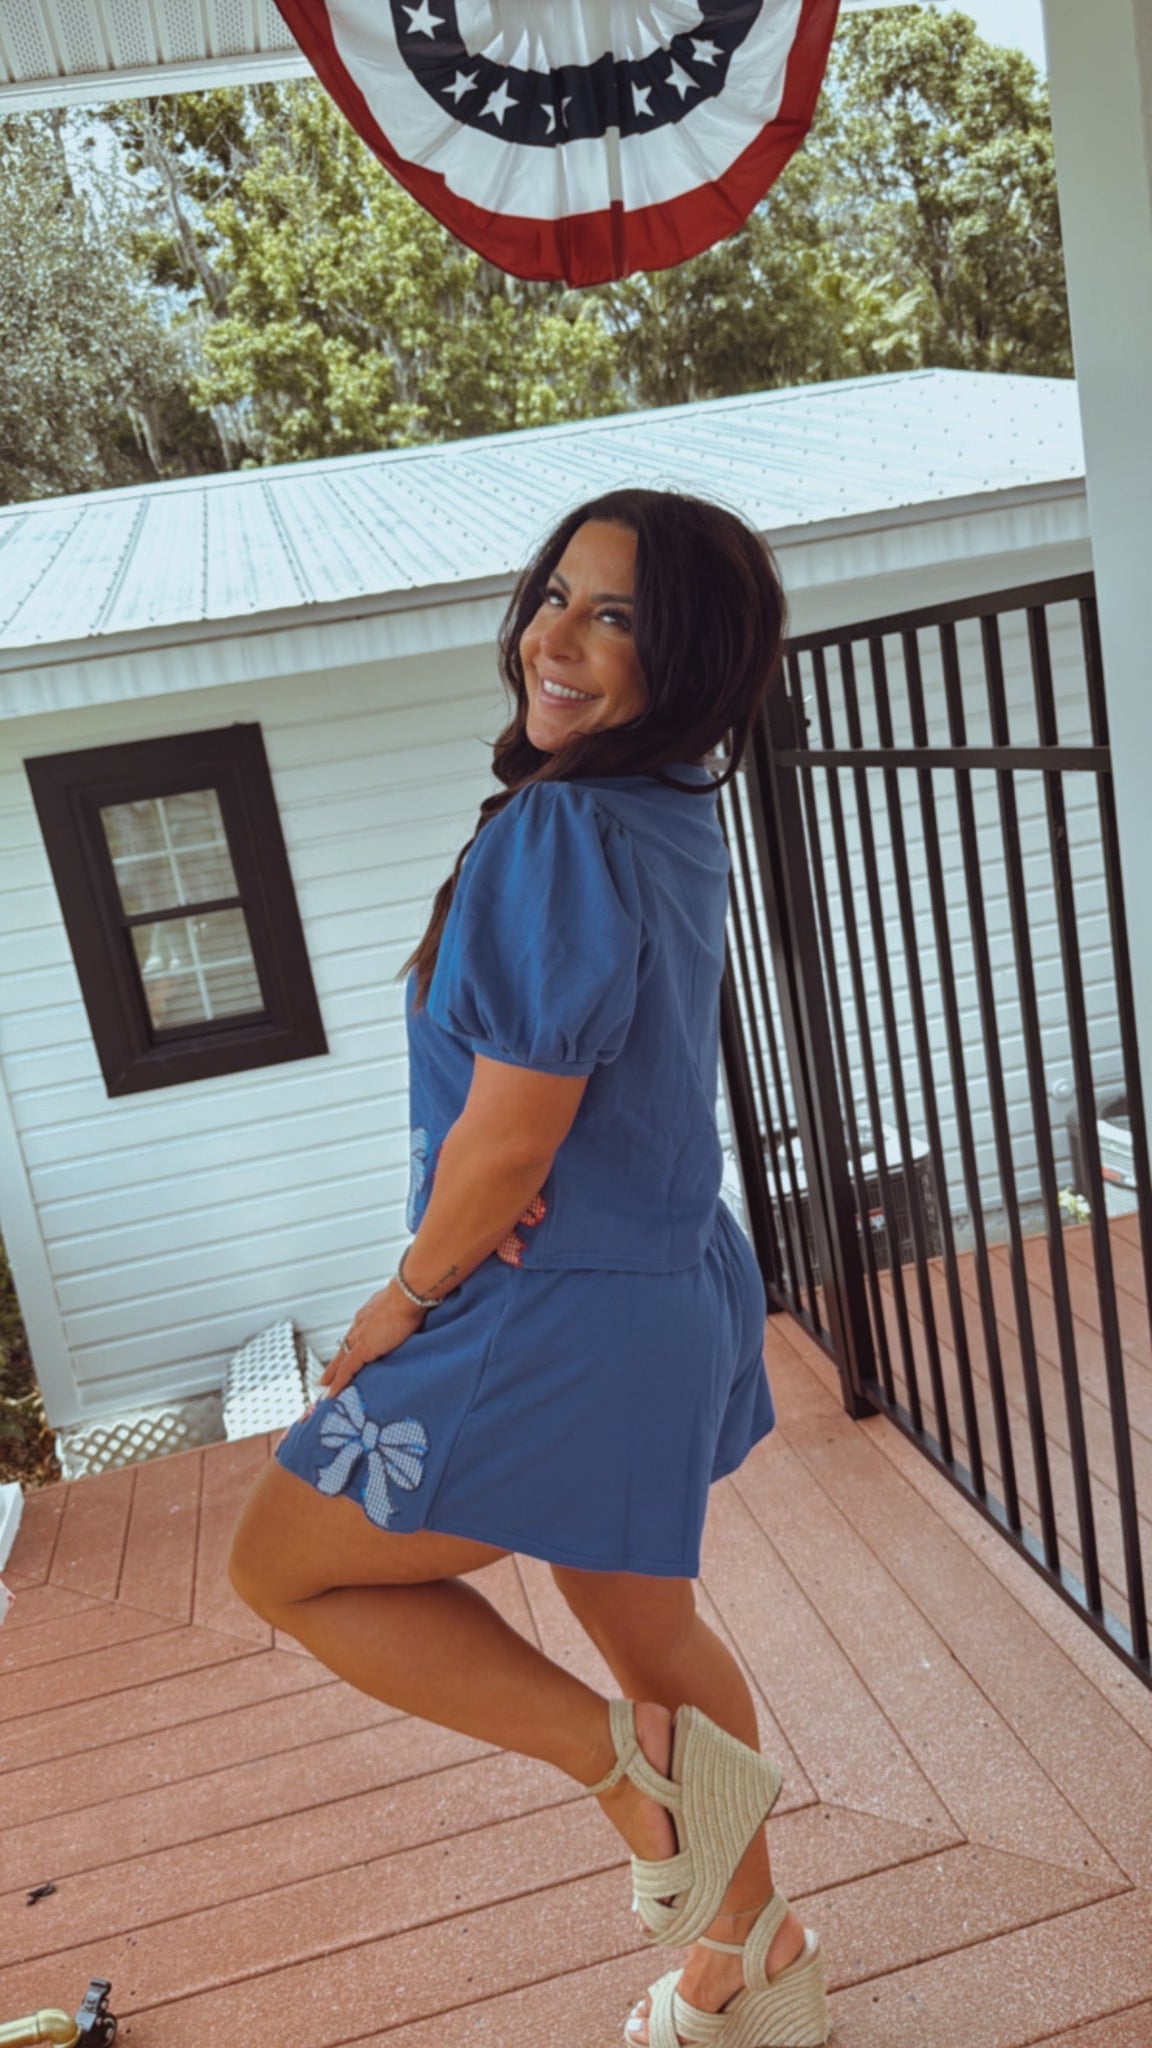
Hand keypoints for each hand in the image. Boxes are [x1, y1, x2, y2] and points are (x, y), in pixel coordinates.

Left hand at [319, 1282, 426, 1398]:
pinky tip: (331, 1393)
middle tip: (326, 1376)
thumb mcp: (405, 1306)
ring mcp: (360, 1337)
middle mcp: (361, 1323)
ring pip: (341, 1359)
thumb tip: (414, 1316)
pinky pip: (346, 1369)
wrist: (408, 1295)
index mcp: (371, 1312)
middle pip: (345, 1346)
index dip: (352, 1344)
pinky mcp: (363, 1349)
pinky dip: (338, 1382)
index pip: (357, 1332)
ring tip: (324, 1386)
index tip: (349, 1351)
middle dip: (335, 1362)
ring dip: (332, 1374)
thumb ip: (404, 1314)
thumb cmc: (412, 1296)